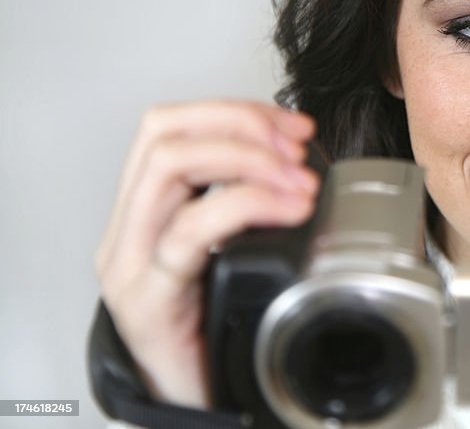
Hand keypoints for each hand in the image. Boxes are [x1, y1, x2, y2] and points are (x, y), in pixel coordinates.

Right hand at [94, 100, 318, 406]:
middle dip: (242, 126)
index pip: (173, 125)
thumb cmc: (217, 325)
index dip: (237, 111)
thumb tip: (301, 158)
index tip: (295, 127)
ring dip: (247, 160)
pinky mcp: (147, 300)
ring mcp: (130, 263)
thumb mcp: (233, 248)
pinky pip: (189, 232)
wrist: (197, 398)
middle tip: (296, 150)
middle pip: (164, 132)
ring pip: (169, 167)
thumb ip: (249, 201)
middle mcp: (128, 229)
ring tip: (298, 182)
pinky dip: (244, 205)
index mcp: (146, 210)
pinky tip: (286, 211)